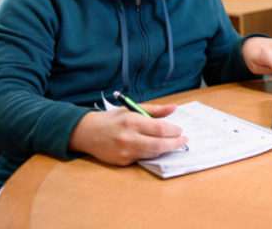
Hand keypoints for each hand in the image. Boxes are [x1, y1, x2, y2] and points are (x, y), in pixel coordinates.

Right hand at [68, 104, 187, 165]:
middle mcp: (129, 138)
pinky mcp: (123, 162)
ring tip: (171, 143)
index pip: (160, 129)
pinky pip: (143, 158)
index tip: (180, 131)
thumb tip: (174, 108)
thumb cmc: (112, 119)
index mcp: (132, 121)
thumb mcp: (131, 109)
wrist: (87, 133)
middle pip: (159, 145)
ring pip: (153, 154)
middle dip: (175, 144)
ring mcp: (125, 152)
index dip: (173, 131)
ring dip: (164, 149)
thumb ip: (154, 110)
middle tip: (183, 141)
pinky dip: (151, 153)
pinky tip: (153, 148)